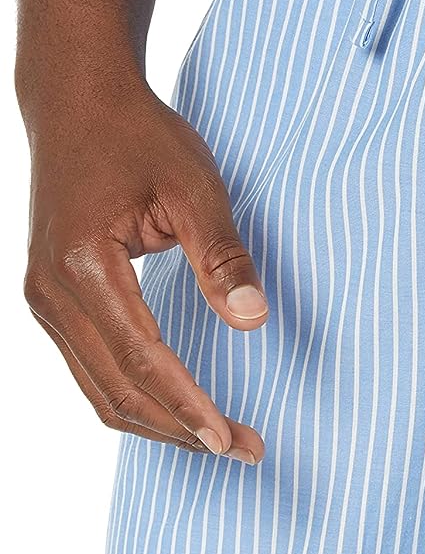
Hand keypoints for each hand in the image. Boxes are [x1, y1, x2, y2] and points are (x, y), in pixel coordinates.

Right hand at [22, 78, 266, 460]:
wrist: (77, 103)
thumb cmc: (139, 137)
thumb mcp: (194, 186)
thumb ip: (221, 256)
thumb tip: (252, 320)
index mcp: (84, 266)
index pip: (143, 358)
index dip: (189, 405)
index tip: (230, 440)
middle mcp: (50, 293)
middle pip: (117, 390)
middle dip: (181, 428)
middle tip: (245, 450)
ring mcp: (43, 300)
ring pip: (99, 389)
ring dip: (159, 421)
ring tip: (219, 440)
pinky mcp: (50, 300)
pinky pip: (91, 368)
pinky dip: (134, 396)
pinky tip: (178, 407)